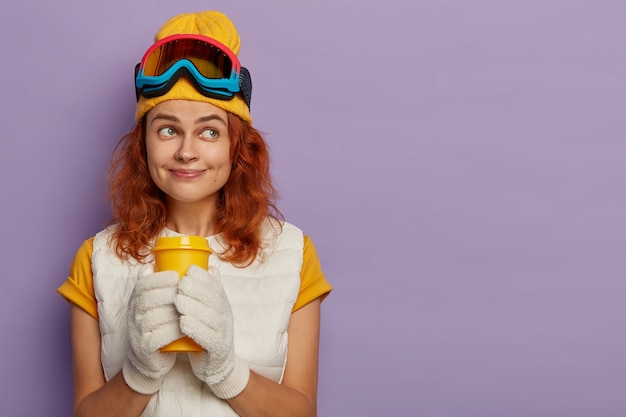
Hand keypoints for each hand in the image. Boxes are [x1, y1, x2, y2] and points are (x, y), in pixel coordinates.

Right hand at [123, 266, 182, 393]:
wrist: (148, 360)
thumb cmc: (161, 326)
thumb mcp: (160, 305)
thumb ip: (169, 286)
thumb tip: (193, 264)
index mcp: (136, 301)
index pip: (142, 285)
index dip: (158, 278)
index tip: (176, 276)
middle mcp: (134, 315)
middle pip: (148, 299)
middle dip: (169, 294)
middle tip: (187, 293)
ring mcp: (137, 332)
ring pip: (155, 317)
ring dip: (174, 312)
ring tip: (190, 309)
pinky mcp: (145, 348)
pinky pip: (158, 337)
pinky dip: (173, 331)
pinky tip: (185, 327)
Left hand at [175, 265, 249, 398]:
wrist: (214, 364)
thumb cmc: (206, 332)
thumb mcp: (207, 309)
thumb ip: (205, 291)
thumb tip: (205, 266)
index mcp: (222, 304)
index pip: (216, 286)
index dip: (204, 277)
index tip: (188, 270)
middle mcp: (225, 316)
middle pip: (214, 300)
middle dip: (197, 289)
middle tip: (180, 284)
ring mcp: (223, 332)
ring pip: (211, 317)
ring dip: (194, 307)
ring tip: (178, 301)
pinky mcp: (218, 349)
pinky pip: (209, 338)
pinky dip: (196, 329)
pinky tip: (183, 323)